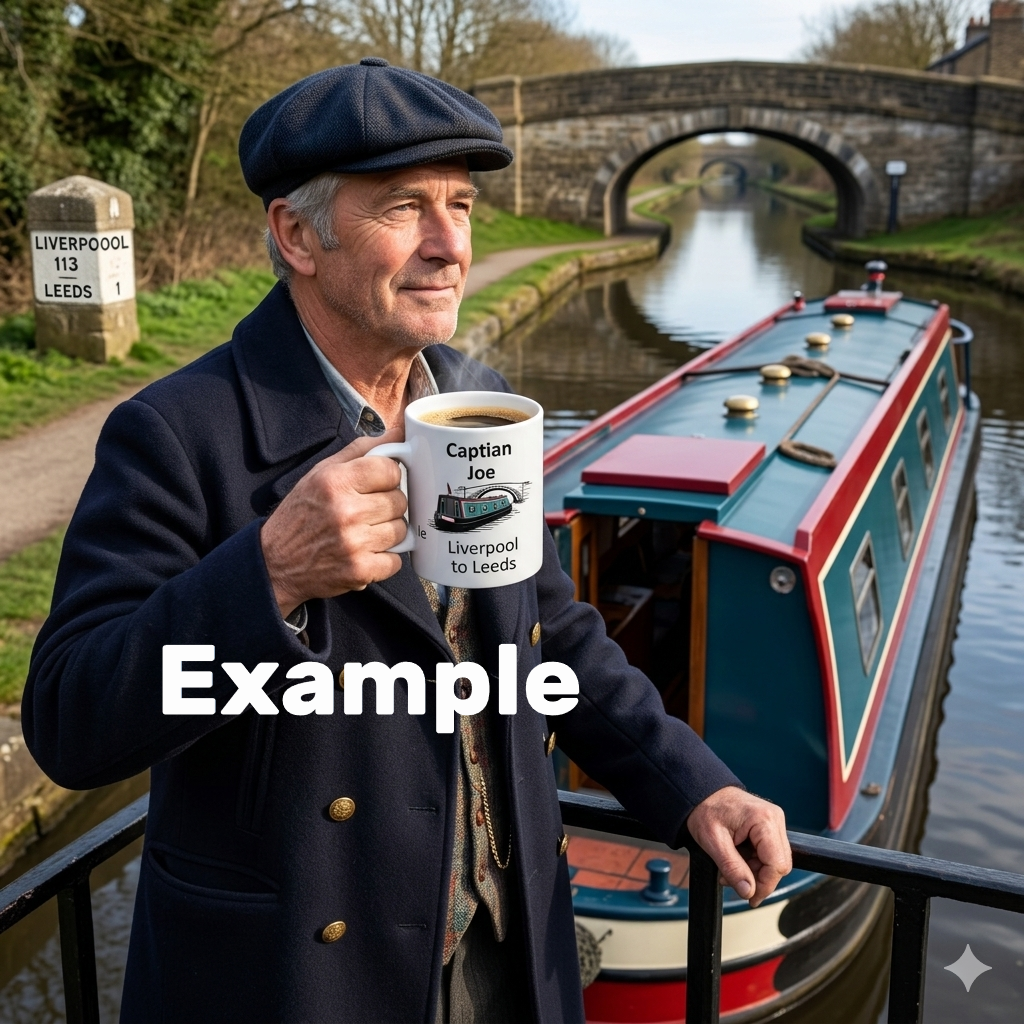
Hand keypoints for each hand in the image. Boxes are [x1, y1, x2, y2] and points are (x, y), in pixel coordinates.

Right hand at [260, 430, 407, 616]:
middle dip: (388, 504)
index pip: (390, 470)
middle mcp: (346, 511)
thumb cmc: (300, 514)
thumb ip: (361, 450)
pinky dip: (385, 559)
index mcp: (335, 481)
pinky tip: (365, 552)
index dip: (388, 477)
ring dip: (387, 531)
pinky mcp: (360, 570)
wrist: (275, 562)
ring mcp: (354, 543)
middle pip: (399, 501)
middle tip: (367, 510)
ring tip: (365, 531)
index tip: (378, 484)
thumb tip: (399, 432)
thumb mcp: (321, 473)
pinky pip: (396, 560)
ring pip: (401, 530)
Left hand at [686, 786, 791, 907]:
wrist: (700, 792)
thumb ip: (732, 868)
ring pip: (775, 860)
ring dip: (754, 871)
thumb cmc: (705, 810)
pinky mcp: (769, 825)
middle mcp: (774, 818)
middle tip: (733, 880)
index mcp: (764, 820)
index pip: (777, 864)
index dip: (765, 885)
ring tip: (730, 869)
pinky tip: (737, 859)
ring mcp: (773, 821)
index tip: (750, 898)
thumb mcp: (713, 842)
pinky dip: (754, 861)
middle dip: (758, 878)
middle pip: (779, 864)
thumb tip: (749, 891)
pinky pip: (769, 852)